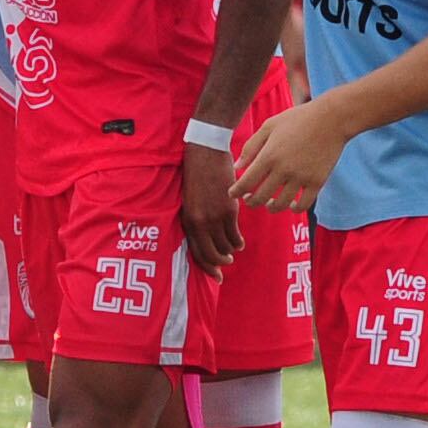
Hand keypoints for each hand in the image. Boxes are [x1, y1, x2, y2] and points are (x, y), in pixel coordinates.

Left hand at [180, 140, 242, 271]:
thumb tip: (203, 237)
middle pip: (211, 254)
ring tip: (233, 250)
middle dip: (219, 263)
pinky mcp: (229, 210)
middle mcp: (199, 222)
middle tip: (225, 264)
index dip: (206, 267)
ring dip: (230, 250)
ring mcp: (215, 217)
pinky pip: (235, 234)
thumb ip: (195, 218)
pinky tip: (239, 241)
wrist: (206, 152)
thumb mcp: (188, 200)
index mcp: (187, 219)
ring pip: (225, 246)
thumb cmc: (195, 173)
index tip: (215, 275)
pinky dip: (238, 240)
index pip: (196, 252)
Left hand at [233, 109, 339, 214]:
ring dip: (271, 207)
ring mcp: (301, 177)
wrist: (331, 118)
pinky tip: (291, 204)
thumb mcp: (269, 126)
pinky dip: (295, 209)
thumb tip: (237, 168)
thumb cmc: (298, 119)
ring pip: (281, 204)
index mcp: (269, 155)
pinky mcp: (317, 182)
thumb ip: (251, 146)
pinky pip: (303, 205)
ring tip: (269, 203)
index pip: (246, 182)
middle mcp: (283, 169)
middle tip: (248, 200)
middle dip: (250, 202)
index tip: (232, 194)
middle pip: (260, 197)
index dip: (236, 192)